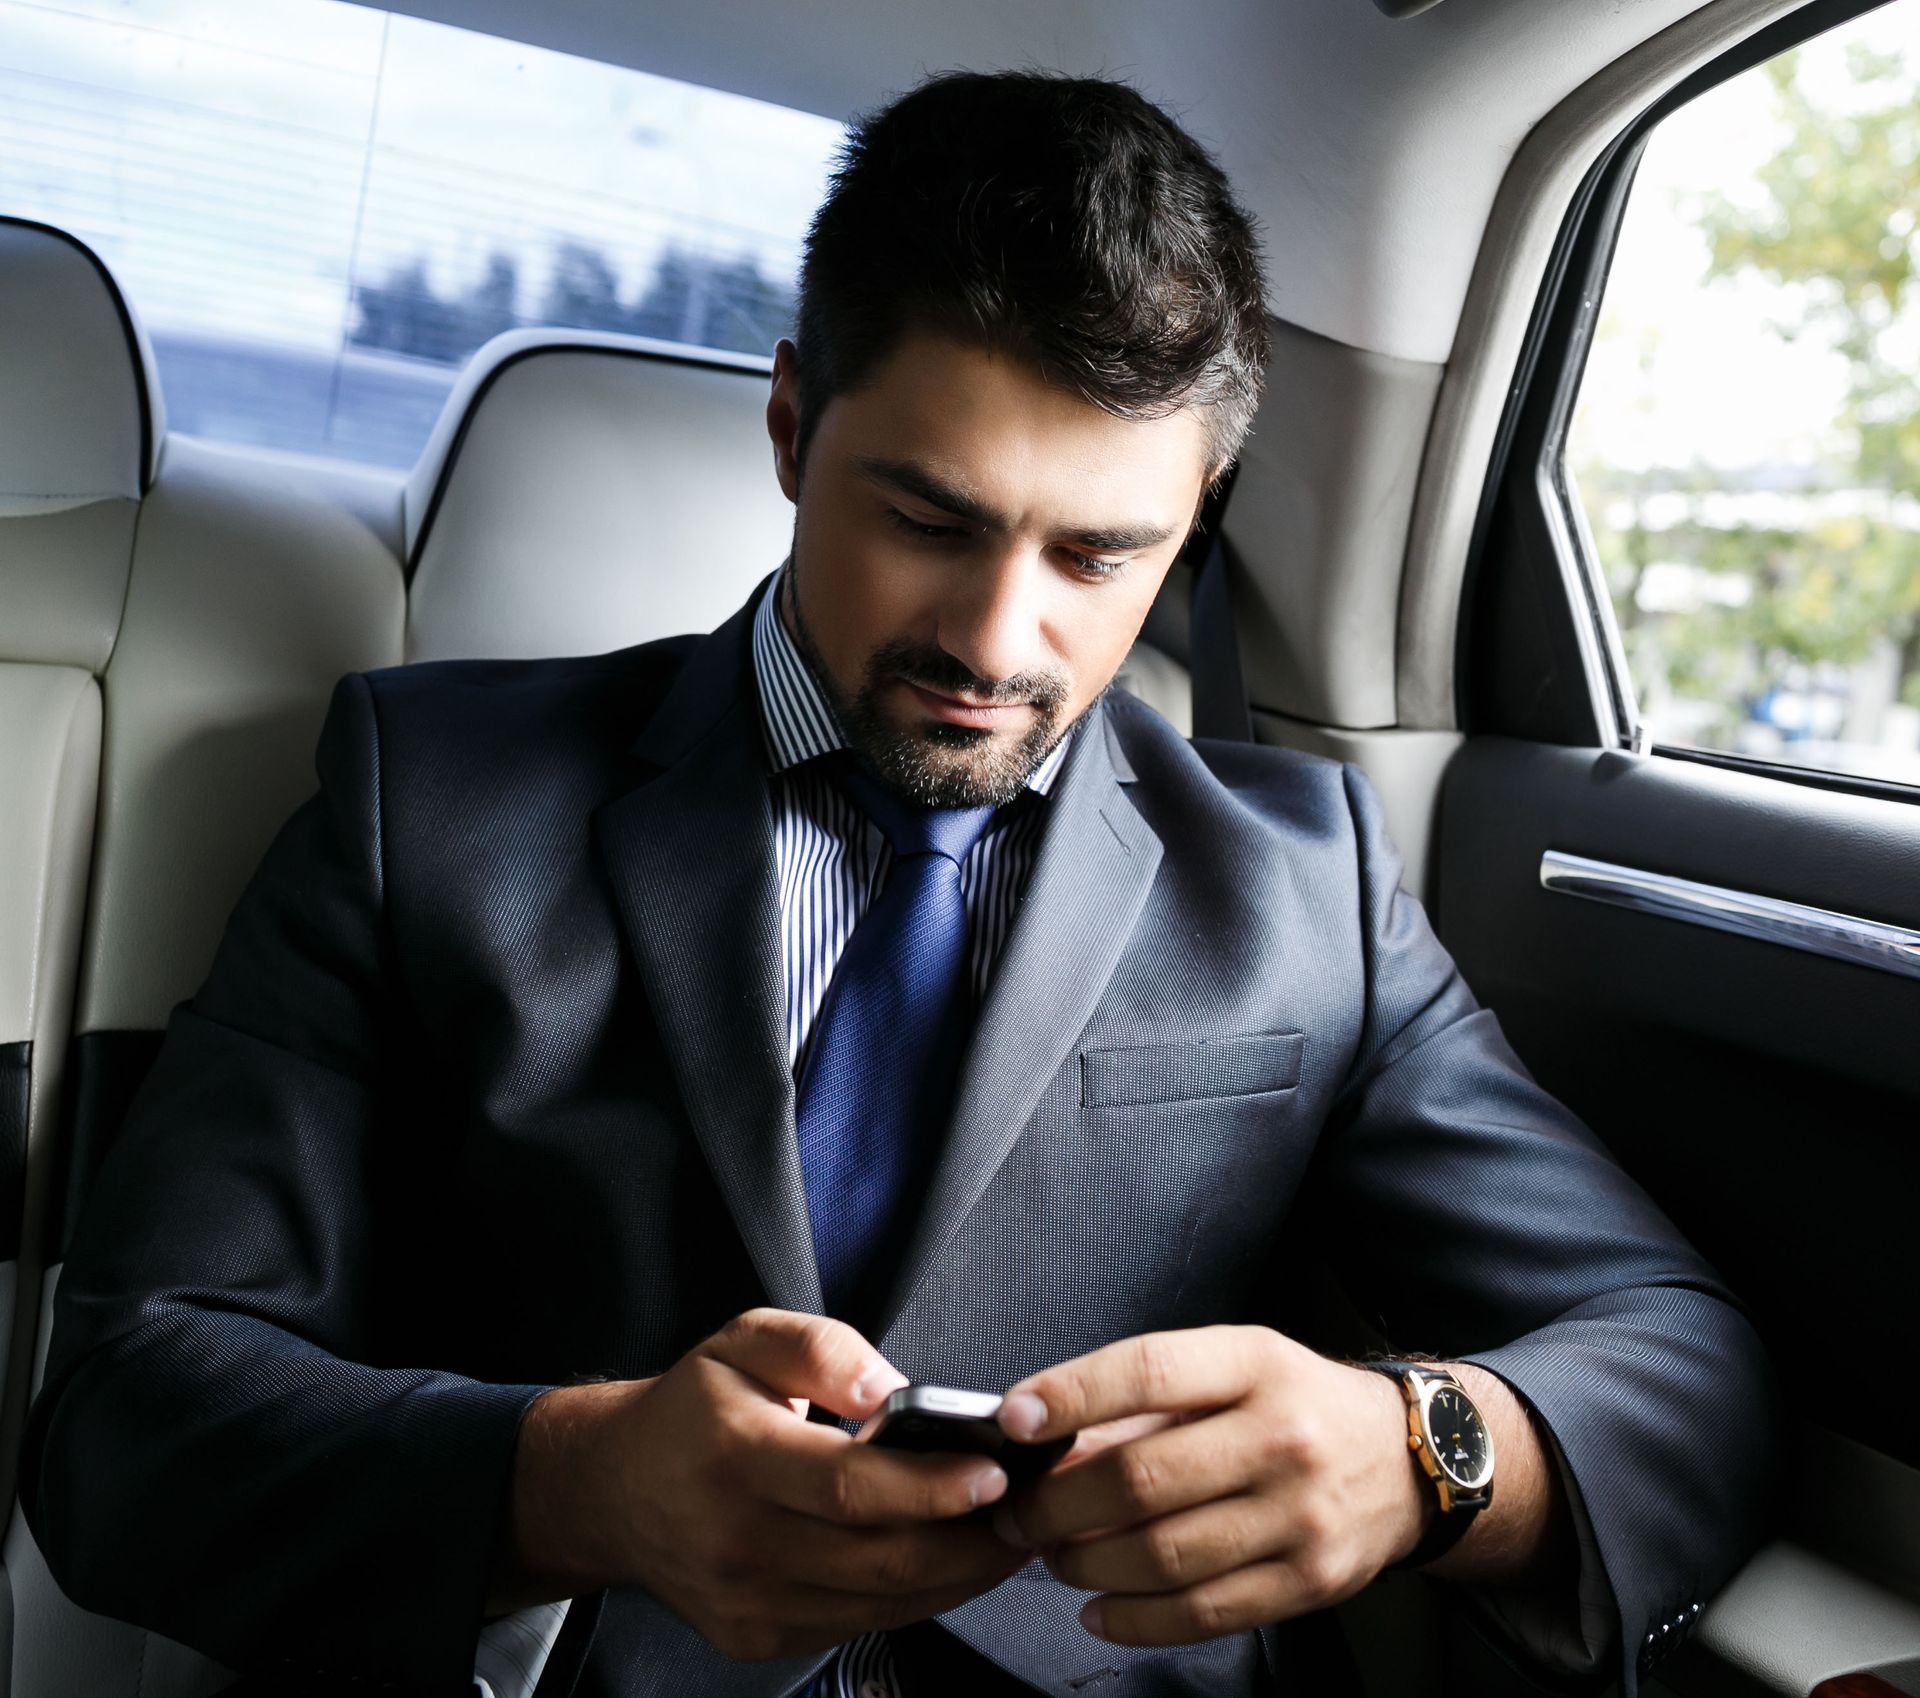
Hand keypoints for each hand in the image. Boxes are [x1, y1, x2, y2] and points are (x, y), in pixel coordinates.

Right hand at [493, 1308, 1029, 1659]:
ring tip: (1009, 1534)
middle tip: (1029, 1510)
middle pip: (877, 1559)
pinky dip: (918, 1596)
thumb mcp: (746, 1339)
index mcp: (735, 1456)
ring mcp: (746, 1601)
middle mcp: (737, 1540)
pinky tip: (953, 1561)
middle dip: (968, 1540)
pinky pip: (858, 1623)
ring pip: (879, 1602)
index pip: (847, 1488)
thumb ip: (822, 1348)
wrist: (615, 1489)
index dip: (929, 1487)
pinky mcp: (756, 1636)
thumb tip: (892, 1388)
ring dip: (958, 1574)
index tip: (994, 1473)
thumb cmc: (694, 1407)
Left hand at [989, 1326, 1426, 1646]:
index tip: (1014, 1419)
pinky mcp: (1308, 1582)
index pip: (1149, 1371)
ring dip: (1084, 1564)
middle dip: (1057, 1504)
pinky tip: (1095, 1608)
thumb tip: (1047, 1442)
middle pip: (1142, 1479)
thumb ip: (1144, 1403)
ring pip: (1162, 1556)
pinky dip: (1132, 1620)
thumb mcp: (1232, 1368)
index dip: (1072, 1394)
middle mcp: (1282, 1437)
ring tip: (1050, 1556)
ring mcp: (1300, 1516)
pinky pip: (1201, 1613)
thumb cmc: (1294, 1403)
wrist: (1408, 1461)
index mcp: (1254, 1365)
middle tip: (1017, 1513)